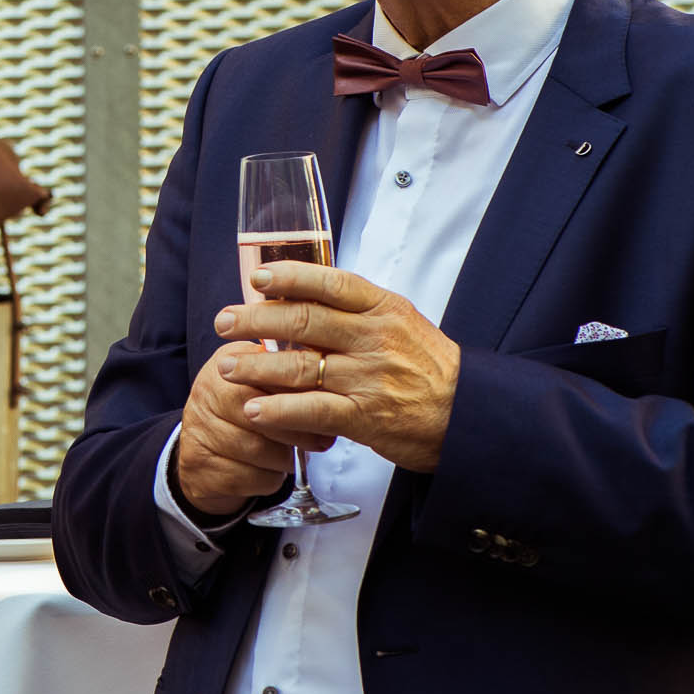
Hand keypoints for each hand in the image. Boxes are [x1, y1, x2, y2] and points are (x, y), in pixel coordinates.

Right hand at [176, 340, 336, 514]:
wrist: (205, 453)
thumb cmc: (245, 414)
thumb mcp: (264, 385)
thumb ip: (292, 376)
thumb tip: (334, 378)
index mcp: (226, 364)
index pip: (266, 372)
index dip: (299, 392)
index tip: (326, 403)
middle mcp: (206, 393)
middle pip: (257, 411)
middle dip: (296, 430)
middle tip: (323, 439)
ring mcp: (199, 429)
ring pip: (255, 448)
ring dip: (284, 458)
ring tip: (294, 456)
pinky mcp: (200, 464)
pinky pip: (248, 476)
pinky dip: (268, 478)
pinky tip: (271, 470)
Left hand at [215, 261, 460, 471]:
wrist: (469, 414)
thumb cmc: (426, 366)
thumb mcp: (400, 322)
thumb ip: (355, 309)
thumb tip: (300, 292)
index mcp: (383, 308)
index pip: (330, 283)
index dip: (289, 277)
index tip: (257, 278)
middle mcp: (374, 338)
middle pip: (304, 320)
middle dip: (256, 320)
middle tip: (224, 322)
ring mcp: (368, 377)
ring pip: (300, 365)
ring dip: (256, 366)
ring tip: (227, 366)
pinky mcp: (364, 416)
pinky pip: (312, 410)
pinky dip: (278, 410)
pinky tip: (254, 408)